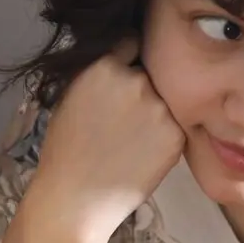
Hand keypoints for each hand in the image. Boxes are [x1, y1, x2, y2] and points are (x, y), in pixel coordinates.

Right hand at [28, 38, 184, 241]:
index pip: (132, 43)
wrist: (76, 199)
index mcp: (104, 67)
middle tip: (125, 117)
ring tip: (131, 140)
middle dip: (144, 87)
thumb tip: (124, 55)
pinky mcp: (177, 135)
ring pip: (166, 100)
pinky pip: (175, 125)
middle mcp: (137, 82)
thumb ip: (100, 73)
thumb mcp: (72, 96)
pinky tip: (142, 152)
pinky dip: (164, 136)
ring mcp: (161, 108)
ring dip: (156, 112)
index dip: (129, 59)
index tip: (129, 70)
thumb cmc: (66, 150)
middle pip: (151, 73)